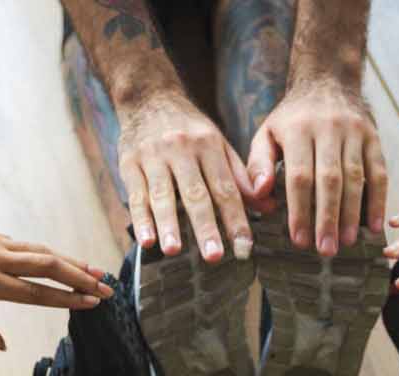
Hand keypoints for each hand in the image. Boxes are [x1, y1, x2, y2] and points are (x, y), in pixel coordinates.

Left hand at [0, 208, 112, 350]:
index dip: (67, 299)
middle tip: (107, 289)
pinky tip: (59, 261)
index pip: (37, 293)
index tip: (92, 303)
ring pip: (41, 251)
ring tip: (94, 271)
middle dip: (81, 278)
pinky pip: (24, 245)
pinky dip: (47, 253)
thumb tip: (3, 346)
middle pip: (49, 266)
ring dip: (71, 261)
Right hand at [118, 91, 258, 261]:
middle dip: (205, 227)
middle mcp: (182, 149)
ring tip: (174, 250)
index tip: (245, 247)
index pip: (226, 188)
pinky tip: (146, 240)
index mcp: (209, 145)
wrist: (148, 96)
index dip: (236, 219)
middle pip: (196, 194)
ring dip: (168, 224)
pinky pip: (136, 195)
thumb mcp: (218, 144)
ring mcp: (153, 156)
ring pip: (163, 195)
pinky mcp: (129, 163)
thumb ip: (240, 177)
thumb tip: (269, 206)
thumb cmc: (190, 129)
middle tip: (214, 256)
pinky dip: (140, 219)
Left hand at [248, 81, 388, 255]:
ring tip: (346, 242)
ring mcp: (354, 132)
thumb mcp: (267, 133)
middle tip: (326, 250)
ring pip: (356, 178)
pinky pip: (379, 172)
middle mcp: (328, 128)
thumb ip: (258, 163)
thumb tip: (261, 193)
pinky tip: (374, 226)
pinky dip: (379, 200)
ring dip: (352, 213)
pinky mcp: (373, 137)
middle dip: (328, 218)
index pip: (300, 176)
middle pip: (330, 180)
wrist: (327, 81)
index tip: (299, 240)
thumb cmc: (291, 118)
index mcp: (298, 129)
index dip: (300, 210)